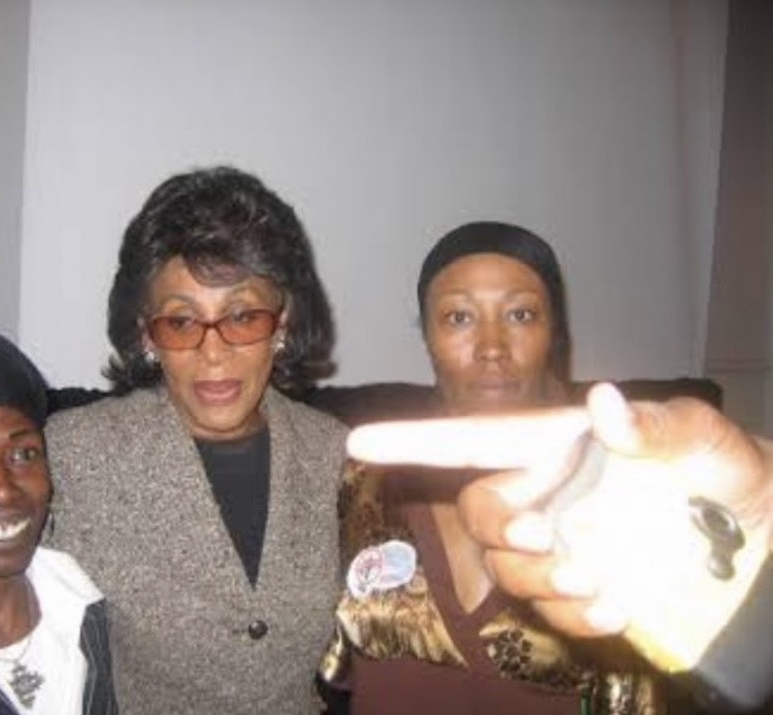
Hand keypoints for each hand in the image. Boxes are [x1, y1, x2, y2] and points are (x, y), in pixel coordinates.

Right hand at [346, 383, 772, 637]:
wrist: (759, 549)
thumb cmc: (731, 477)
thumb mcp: (703, 438)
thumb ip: (654, 422)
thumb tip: (602, 404)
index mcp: (561, 445)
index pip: (474, 439)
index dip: (412, 440)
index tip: (358, 440)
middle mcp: (549, 494)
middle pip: (481, 509)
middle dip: (500, 526)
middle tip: (547, 536)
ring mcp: (560, 544)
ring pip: (507, 566)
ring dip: (541, 576)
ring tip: (600, 574)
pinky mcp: (579, 591)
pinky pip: (548, 609)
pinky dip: (573, 612)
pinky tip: (617, 603)